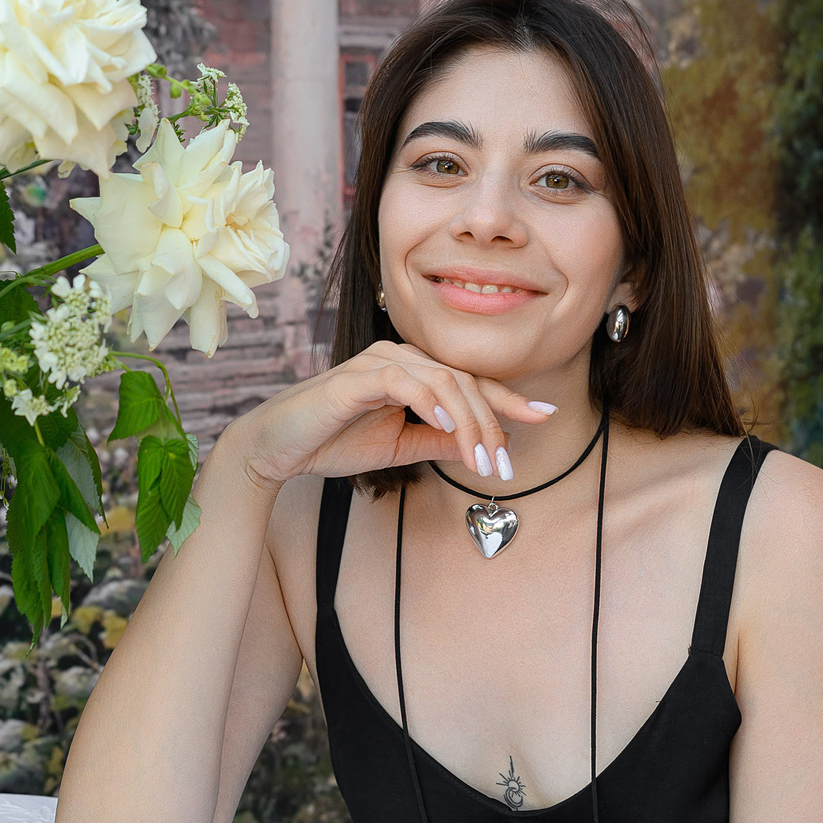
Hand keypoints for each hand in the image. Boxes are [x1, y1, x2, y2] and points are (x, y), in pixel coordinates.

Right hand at [228, 341, 554, 487]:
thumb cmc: (332, 441)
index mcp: (412, 370)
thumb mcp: (399, 447)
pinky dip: (430, 401)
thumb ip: (439, 441)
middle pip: (465, 380)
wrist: (276, 449)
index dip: (509, 398)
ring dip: (469, 422)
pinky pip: (404, 380)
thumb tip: (483, 445)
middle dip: (492, 423)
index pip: (470, 381)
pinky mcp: (356, 376)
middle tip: (503, 465)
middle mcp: (399, 357)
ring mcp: (378, 362)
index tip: (545, 414)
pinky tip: (447, 427)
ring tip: (481, 458)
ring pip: (443, 380)